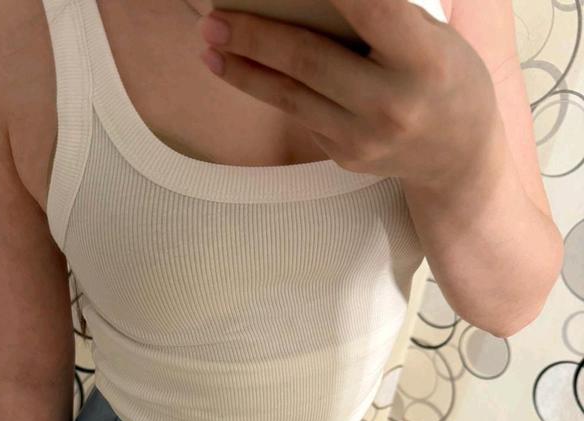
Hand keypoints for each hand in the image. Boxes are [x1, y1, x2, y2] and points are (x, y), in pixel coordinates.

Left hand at [198, 0, 501, 189]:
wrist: (457, 158)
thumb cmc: (443, 78)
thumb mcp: (431, 37)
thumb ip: (382, 16)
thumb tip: (314, 0)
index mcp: (424, 60)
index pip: (372, 9)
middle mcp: (392, 104)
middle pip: (310, 60)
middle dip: (255, 35)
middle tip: (214, 17)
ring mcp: (365, 138)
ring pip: (291, 96)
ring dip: (243, 69)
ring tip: (210, 44)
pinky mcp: (346, 156)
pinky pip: (301, 114)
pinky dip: (269, 89)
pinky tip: (242, 70)